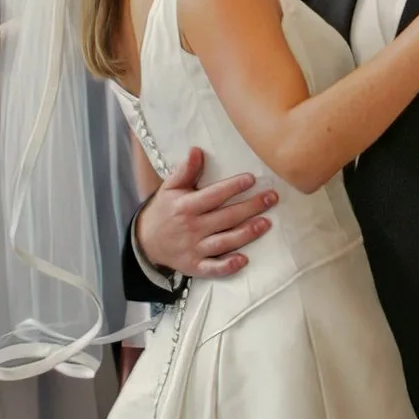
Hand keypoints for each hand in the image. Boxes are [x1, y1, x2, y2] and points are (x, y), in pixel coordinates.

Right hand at [137, 145, 276, 280]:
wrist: (146, 241)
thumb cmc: (165, 210)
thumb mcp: (170, 188)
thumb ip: (185, 170)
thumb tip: (197, 150)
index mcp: (186, 206)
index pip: (213, 195)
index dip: (233, 187)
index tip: (251, 179)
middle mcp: (191, 227)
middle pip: (226, 217)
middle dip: (251, 207)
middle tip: (271, 198)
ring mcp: (194, 248)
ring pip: (224, 241)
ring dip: (246, 233)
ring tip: (266, 223)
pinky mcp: (195, 266)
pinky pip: (213, 268)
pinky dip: (227, 266)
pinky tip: (243, 260)